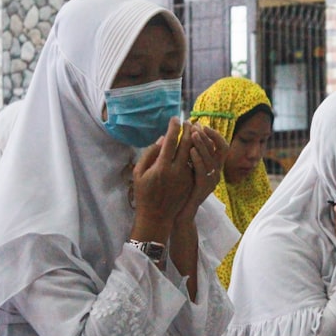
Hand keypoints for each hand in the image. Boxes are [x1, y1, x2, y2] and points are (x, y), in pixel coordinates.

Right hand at [131, 117, 195, 241]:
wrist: (157, 217)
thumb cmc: (144, 194)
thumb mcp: (139, 173)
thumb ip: (149, 154)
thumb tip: (162, 139)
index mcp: (161, 167)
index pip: (170, 141)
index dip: (174, 128)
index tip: (176, 119)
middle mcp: (176, 170)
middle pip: (186, 145)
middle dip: (188, 131)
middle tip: (189, 122)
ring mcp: (186, 177)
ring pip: (194, 154)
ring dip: (195, 141)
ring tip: (195, 131)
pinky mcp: (192, 183)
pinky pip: (195, 164)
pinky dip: (196, 154)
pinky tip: (196, 147)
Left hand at [179, 123, 227, 216]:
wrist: (180, 211)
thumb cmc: (183, 188)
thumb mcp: (190, 167)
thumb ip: (193, 153)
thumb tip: (190, 133)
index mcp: (214, 166)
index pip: (222, 147)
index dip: (215, 134)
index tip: (202, 125)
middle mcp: (217, 173)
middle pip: (220, 150)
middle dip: (207, 136)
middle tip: (196, 127)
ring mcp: (211, 182)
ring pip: (212, 159)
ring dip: (202, 145)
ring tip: (193, 135)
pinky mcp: (203, 189)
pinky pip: (203, 172)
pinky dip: (198, 160)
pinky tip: (190, 151)